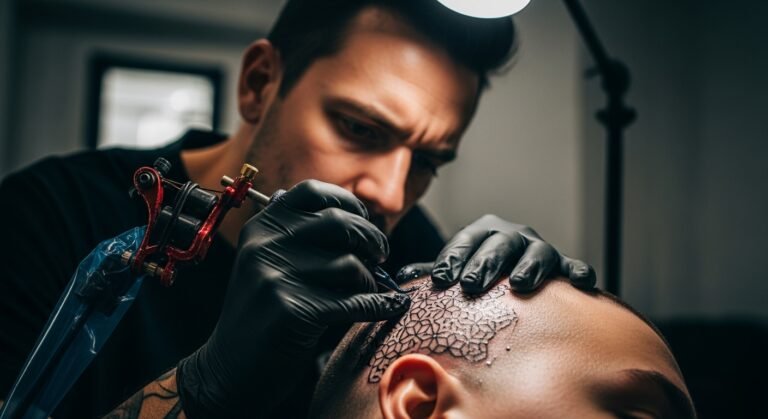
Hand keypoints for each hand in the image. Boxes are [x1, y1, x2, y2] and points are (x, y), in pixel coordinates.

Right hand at [177, 180, 409, 417]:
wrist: (229, 369)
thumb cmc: (262, 315)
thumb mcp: (267, 263)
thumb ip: (300, 237)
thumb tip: (360, 220)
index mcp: (262, 227)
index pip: (313, 192)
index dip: (347, 202)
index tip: (364, 219)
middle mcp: (266, 245)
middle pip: (340, 223)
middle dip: (371, 238)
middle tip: (380, 255)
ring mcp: (277, 276)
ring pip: (350, 264)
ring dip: (369, 280)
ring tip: (366, 291)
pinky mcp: (292, 310)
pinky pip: (354, 301)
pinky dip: (380, 305)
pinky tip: (390, 306)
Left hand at [397, 214, 594, 293]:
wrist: (519, 273)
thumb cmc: (481, 273)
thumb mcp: (457, 269)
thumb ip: (433, 272)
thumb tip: (400, 277)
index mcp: (484, 232)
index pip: (467, 240)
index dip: (454, 257)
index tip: (442, 280)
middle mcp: (513, 236)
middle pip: (500, 244)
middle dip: (485, 263)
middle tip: (471, 285)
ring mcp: (539, 249)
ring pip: (538, 251)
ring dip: (530, 266)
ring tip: (520, 284)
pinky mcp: (564, 267)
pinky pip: (574, 266)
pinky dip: (578, 272)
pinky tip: (579, 284)